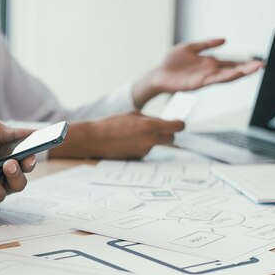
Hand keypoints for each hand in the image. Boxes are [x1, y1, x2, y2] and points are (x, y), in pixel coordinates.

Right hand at [49, 112, 184, 159]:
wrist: (95, 140)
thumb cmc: (112, 124)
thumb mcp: (133, 115)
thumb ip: (151, 119)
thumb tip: (165, 123)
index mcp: (150, 126)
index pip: (177, 127)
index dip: (179, 124)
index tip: (178, 123)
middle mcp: (150, 141)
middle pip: (171, 138)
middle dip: (168, 133)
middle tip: (160, 129)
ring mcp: (145, 151)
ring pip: (157, 144)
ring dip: (151, 139)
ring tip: (133, 134)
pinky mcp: (139, 159)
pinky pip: (147, 150)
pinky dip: (142, 146)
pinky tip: (129, 142)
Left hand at [133, 38, 262, 108]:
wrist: (157, 73)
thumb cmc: (170, 61)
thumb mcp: (190, 47)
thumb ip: (207, 44)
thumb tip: (224, 40)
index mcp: (209, 63)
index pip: (230, 63)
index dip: (244, 62)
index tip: (258, 61)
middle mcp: (209, 72)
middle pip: (232, 70)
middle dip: (247, 68)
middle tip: (263, 66)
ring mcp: (205, 78)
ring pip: (226, 76)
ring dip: (240, 73)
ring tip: (254, 70)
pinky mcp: (198, 83)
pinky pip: (214, 80)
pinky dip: (225, 77)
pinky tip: (235, 74)